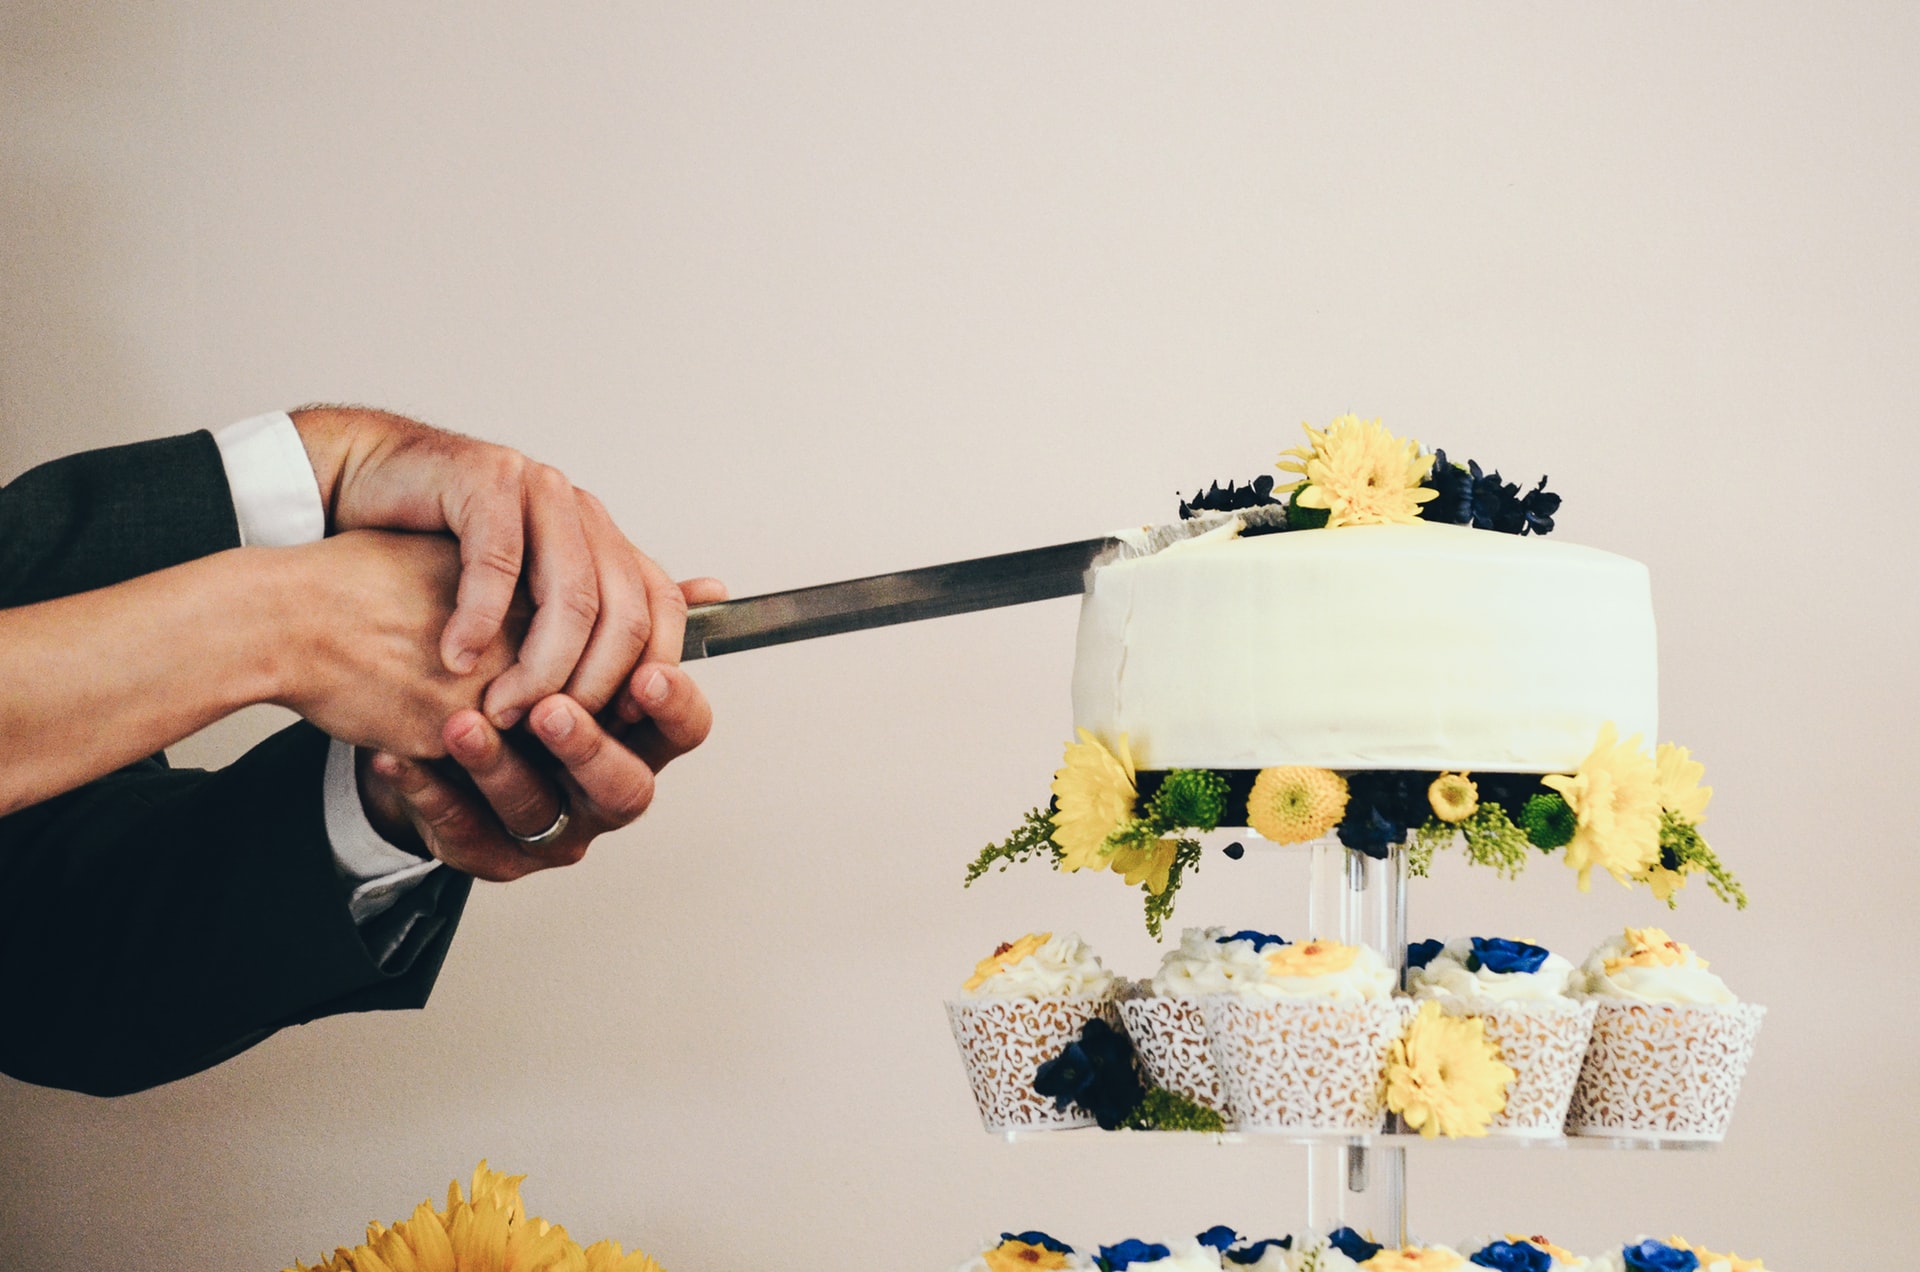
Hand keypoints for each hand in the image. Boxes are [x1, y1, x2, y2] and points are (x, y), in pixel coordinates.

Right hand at [290, 407, 690, 728]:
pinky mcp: (486, 478)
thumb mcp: (513, 607)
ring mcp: (538, 488)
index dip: (648, 671)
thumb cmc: (433, 559)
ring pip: (571, 595)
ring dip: (538, 666)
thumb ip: (568, 642)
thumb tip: (638, 692)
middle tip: (545, 729)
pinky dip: (479, 621)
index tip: (612, 725)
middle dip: (590, 685)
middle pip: (622, 612)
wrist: (363, 488)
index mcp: (602, 541)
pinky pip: (500, 562)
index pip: (661, 609)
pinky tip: (455, 659)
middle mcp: (581, 512)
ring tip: (500, 710)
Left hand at [356, 578, 723, 880]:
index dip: (674, 706)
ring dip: (496, 766)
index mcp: (640, 741)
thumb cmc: (526, 683)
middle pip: (625, 789)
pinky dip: (427, 792)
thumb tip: (709, 589)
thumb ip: (632, 616)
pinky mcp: (489, 855)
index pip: (684, 732)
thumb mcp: (578, 641)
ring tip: (459, 724)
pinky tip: (397, 756)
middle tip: (551, 709)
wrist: (448, 736)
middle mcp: (605, 794)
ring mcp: (551, 831)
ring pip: (536, 811)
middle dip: (588, 749)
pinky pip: (460, 832)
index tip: (651, 671)